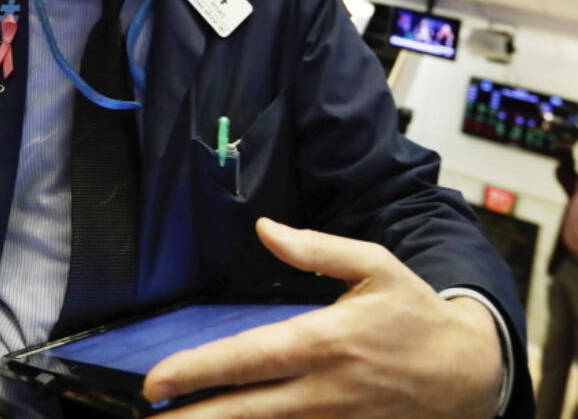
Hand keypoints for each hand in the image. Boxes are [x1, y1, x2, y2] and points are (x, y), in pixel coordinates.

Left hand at [143, 218, 502, 418]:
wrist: (472, 372)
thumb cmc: (415, 314)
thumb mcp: (374, 266)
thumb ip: (315, 249)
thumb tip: (263, 229)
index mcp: (325, 340)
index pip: (248, 358)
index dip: (199, 371)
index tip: (156, 380)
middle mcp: (325, 388)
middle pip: (247, 410)